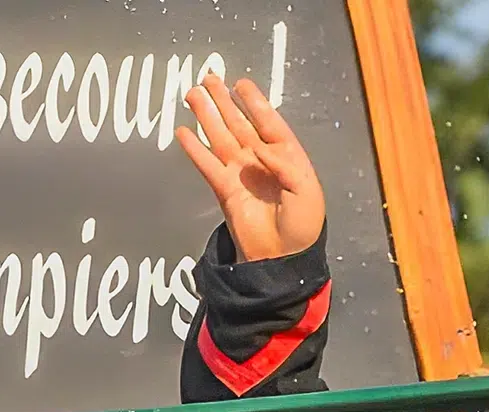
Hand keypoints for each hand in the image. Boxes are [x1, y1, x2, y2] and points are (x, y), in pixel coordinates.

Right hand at [175, 74, 324, 262]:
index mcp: (286, 156)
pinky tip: (183, 132)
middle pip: (239, 124)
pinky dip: (194, 148)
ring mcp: (240, 172)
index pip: (269, 122)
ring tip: (192, 94)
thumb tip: (259, 147)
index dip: (255, 103)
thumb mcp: (306, 191)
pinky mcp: (223, 188)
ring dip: (207, 116)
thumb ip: (284, 165)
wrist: (281, 257)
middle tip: (209, 78)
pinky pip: (206, 163)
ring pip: (220, 136)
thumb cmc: (302, 224)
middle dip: (224, 101)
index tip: (240, 84)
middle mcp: (260, 160)